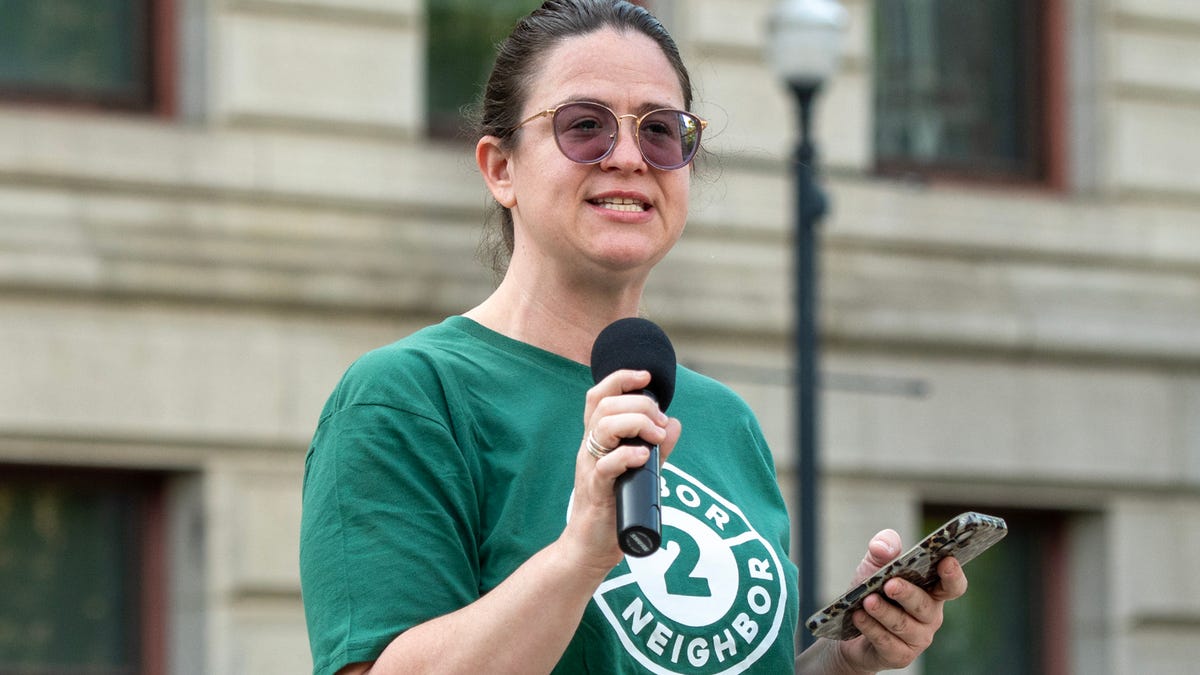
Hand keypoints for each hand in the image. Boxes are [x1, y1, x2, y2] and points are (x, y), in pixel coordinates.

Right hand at [558, 369, 681, 571]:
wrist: (591, 546)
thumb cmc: (614, 506)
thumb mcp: (639, 471)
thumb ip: (657, 448)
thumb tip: (675, 423)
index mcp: (597, 439)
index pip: (600, 396)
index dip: (620, 378)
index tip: (646, 377)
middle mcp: (590, 448)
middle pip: (605, 405)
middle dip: (639, 404)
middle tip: (661, 423)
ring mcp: (589, 468)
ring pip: (603, 427)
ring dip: (635, 423)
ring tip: (655, 436)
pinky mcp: (595, 491)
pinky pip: (605, 465)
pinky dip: (626, 455)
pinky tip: (643, 456)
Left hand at [833, 530, 968, 672]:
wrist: (850, 629)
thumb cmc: (871, 592)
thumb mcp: (874, 566)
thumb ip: (882, 549)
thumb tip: (884, 546)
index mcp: (932, 592)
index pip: (953, 586)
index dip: (953, 575)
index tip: (946, 561)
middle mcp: (930, 616)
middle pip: (924, 605)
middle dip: (907, 593)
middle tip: (890, 584)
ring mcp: (917, 638)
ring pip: (903, 625)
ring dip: (884, 612)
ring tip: (867, 601)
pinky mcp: (900, 655)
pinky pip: (887, 642)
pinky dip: (871, 628)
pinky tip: (858, 617)